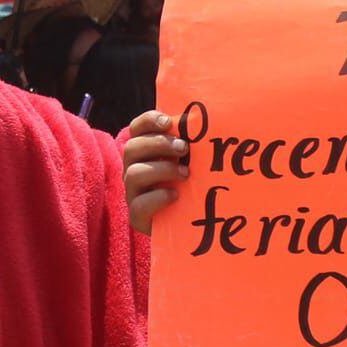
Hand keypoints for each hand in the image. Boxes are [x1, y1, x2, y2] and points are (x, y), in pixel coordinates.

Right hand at [122, 109, 189, 234]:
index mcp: (144, 151)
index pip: (136, 129)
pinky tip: (176, 195)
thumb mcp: (192, 161)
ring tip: (185, 174)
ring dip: (162, 170)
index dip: (148, 121)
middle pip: (132, 148)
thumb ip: (192, 144)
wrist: (188, 225)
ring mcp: (133, 193)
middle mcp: (132, 169)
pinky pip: (139, 205)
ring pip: (133, 174)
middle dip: (159, 144)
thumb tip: (215, 122)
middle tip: (184, 148)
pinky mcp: (137, 217)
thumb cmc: (191, 186)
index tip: (167, 121)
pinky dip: (158, 197)